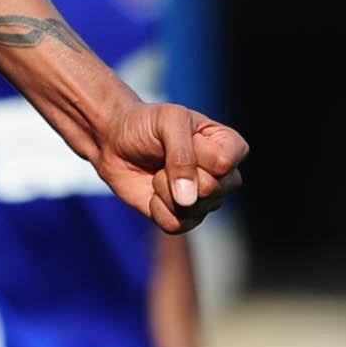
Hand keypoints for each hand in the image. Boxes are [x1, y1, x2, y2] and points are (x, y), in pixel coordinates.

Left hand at [96, 103, 247, 233]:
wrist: (116, 141)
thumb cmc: (147, 125)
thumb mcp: (168, 121)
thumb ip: (182, 154)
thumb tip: (188, 200)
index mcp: (229, 147)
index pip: (224, 164)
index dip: (196, 154)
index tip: (182, 138)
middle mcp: (224, 177)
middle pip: (212, 190)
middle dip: (176, 173)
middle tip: (164, 157)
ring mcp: (206, 200)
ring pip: (193, 210)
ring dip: (164, 190)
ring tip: (158, 172)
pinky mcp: (185, 217)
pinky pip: (177, 225)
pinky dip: (157, 209)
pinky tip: (153, 193)